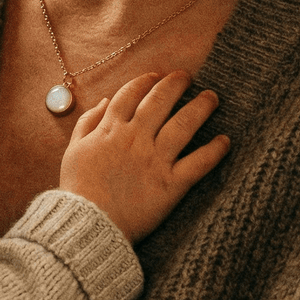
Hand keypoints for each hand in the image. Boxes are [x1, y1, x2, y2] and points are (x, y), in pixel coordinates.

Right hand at [58, 71, 228, 242]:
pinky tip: (225, 141)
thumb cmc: (78, 189)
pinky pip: (198, 163)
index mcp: (110, 130)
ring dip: (200, 108)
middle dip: (175, 84)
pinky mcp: (171, 185)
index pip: (131, 94)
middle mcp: (135, 139)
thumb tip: (105, 100)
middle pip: (159, 101)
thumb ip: (88, 122)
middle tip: (187, 77)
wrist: (88, 225)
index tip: (156, 75)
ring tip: (212, 97)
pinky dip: (214, 151)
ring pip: (183, 125)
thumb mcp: (73, 150)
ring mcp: (155, 160)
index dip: (145, 81)